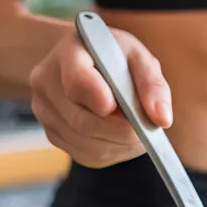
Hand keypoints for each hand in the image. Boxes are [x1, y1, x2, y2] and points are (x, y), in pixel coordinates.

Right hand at [29, 26, 171, 167]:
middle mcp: (46, 82)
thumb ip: (153, 86)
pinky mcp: (52, 133)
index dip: (107, 103)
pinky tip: (119, 137)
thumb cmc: (115, 57)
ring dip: (120, 145)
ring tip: (134, 130)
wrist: (86, 60)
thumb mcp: (140, 59)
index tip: (128, 107)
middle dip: (122, 132)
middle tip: (144, 127)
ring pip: (87, 144)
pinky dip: (111, 151)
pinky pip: (84, 154)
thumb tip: (162, 120)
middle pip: (84, 122)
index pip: (79, 83)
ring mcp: (44, 110)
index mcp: (69, 52)